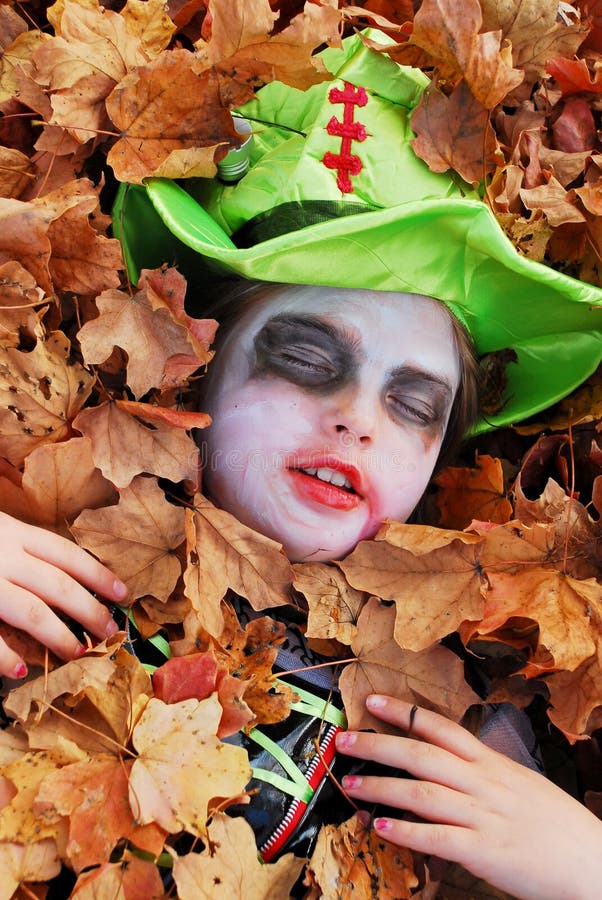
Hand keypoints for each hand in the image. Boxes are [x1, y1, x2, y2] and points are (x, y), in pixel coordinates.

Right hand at [0, 512, 125, 678]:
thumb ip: (19, 547)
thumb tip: (60, 574)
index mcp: (11, 532)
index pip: (66, 554)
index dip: (98, 574)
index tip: (123, 594)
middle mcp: (1, 554)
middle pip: (59, 584)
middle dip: (89, 610)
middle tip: (109, 631)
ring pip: (31, 610)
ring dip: (58, 635)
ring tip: (78, 652)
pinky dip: (3, 655)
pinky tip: (20, 671)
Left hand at [336, 695, 601, 899]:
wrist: (592, 862)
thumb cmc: (556, 823)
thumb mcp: (520, 784)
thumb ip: (482, 773)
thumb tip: (448, 765)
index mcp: (492, 763)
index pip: (441, 728)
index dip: (404, 712)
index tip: (372, 701)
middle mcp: (484, 783)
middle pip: (422, 755)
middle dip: (379, 744)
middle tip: (344, 739)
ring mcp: (484, 816)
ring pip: (422, 793)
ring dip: (382, 787)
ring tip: (352, 782)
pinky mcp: (485, 852)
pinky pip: (439, 838)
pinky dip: (407, 832)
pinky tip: (382, 828)